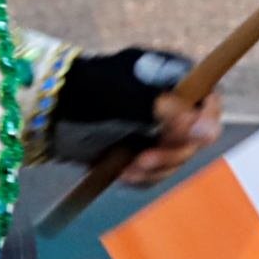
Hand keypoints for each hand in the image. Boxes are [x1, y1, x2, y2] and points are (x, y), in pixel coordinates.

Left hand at [47, 47, 208, 180]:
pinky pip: (155, 174)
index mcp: (172, 79)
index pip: (209, 101)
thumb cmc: (87, 91)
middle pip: (195, 138)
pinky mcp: (138, 153)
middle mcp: (169, 105)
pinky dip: (141, 179)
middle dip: (171, 153)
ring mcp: (153, 131)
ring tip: (128, 170)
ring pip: (175, 160)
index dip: (206, 122)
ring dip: (154, 170)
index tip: (191, 138)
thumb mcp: (129, 97)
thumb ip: (170, 113)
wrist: (48, 111)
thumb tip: (209, 131)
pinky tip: (121, 175)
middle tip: (145, 159)